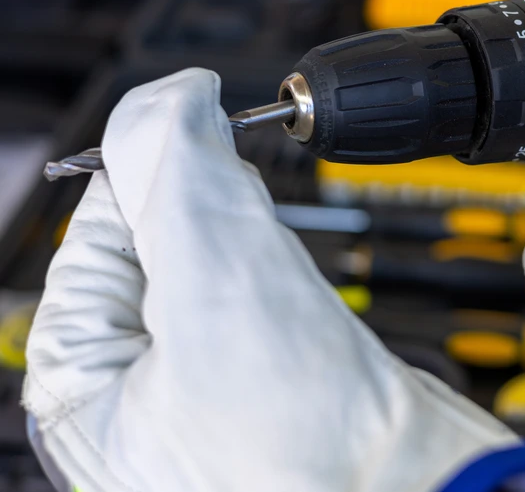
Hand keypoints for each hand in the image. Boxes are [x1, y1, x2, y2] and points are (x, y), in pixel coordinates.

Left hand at [24, 69, 516, 491]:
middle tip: (246, 203)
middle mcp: (134, 400)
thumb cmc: (309, 442)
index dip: (153, 169)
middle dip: (206, 207)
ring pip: (213, 272)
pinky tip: (298, 288)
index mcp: (82, 389)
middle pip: (156, 252)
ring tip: (277, 257)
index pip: (95, 236)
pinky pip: (256, 304)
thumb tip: (171, 95)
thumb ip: (177, 164)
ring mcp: (202, 397)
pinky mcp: (267, 390)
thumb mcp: (217, 270)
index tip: (199, 127)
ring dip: (248, 239)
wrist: (420, 489)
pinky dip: (278, 275)